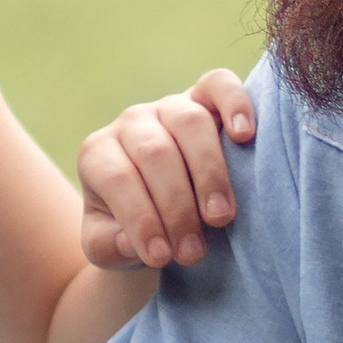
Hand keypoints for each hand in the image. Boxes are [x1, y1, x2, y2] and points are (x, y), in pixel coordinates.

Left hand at [77, 69, 255, 273]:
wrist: (156, 211)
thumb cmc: (130, 230)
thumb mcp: (108, 247)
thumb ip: (109, 246)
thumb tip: (131, 242)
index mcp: (98, 154)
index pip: (118, 179)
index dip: (141, 218)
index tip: (161, 258)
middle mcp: (131, 123)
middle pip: (156, 153)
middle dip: (177, 207)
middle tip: (194, 251)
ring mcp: (169, 106)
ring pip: (189, 122)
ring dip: (209, 173)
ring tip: (220, 218)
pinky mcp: (203, 97)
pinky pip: (219, 84)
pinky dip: (234, 104)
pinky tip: (245, 135)